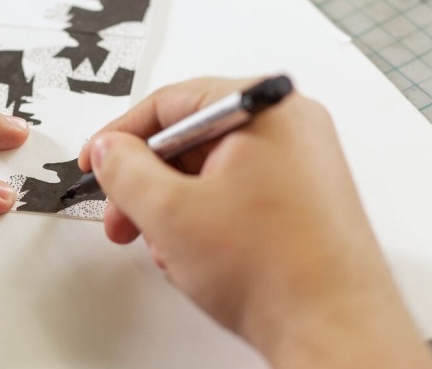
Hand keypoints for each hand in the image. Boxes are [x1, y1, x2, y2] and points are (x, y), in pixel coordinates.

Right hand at [79, 78, 431, 367]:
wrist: (334, 329)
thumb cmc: (280, 272)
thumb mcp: (170, 212)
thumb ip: (125, 171)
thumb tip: (111, 151)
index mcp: (266, 107)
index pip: (172, 102)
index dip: (122, 135)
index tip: (98, 159)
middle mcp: (292, 127)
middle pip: (193, 138)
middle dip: (149, 183)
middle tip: (125, 214)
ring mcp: (304, 165)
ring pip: (214, 172)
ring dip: (177, 209)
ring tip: (171, 246)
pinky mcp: (307, 200)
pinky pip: (241, 194)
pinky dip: (210, 220)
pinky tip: (202, 257)